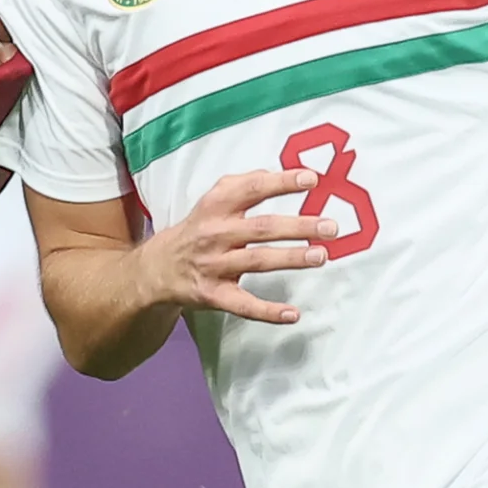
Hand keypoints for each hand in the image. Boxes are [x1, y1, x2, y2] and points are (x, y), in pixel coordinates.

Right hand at [132, 165, 343, 325]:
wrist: (157, 269)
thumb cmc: (198, 230)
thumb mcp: (212, 201)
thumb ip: (244, 184)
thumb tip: (278, 173)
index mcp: (216, 206)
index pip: (252, 189)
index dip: (282, 183)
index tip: (312, 179)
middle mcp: (215, 233)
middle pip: (261, 228)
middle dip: (298, 226)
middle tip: (330, 227)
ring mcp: (214, 265)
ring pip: (257, 261)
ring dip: (291, 258)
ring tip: (321, 256)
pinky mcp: (213, 294)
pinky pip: (244, 305)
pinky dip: (268, 311)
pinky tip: (293, 314)